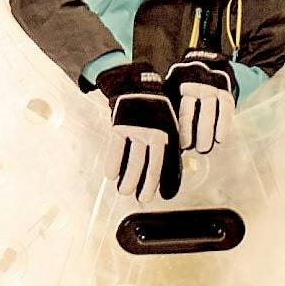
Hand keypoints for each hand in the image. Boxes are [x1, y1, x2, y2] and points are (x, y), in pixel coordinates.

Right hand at [93, 62, 180, 202]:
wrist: (136, 86)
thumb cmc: (154, 112)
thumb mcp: (168, 126)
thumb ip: (170, 147)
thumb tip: (173, 173)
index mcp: (169, 133)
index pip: (169, 160)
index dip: (168, 179)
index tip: (166, 195)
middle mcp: (154, 132)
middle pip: (152, 162)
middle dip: (148, 183)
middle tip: (144, 198)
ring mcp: (137, 129)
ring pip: (134, 158)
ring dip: (129, 178)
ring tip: (125, 191)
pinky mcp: (120, 126)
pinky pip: (116, 148)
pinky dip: (114, 163)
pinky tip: (111, 176)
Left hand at [164, 51, 235, 154]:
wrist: (202, 64)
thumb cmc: (180, 88)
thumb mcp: (171, 91)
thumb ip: (168, 110)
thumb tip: (165, 139)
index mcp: (180, 84)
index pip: (183, 108)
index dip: (184, 127)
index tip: (184, 145)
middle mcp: (197, 83)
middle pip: (199, 107)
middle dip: (200, 130)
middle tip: (200, 149)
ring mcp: (212, 85)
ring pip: (213, 107)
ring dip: (213, 129)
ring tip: (209, 147)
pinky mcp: (225, 90)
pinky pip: (226, 106)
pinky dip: (224, 123)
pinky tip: (221, 139)